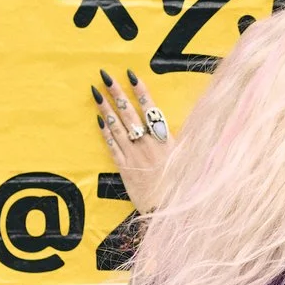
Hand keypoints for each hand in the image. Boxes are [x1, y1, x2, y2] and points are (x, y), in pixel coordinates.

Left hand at [94, 68, 170, 211]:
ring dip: (106, 108)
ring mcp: (134, 155)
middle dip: (116, 93)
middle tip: (105, 75)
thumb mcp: (188, 159)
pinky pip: (112, 147)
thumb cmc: (181, 185)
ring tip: (96, 92)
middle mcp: (148, 144)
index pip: (151, 108)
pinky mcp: (125, 169)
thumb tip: (184, 122)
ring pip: (117, 127)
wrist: (169, 210)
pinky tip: (98, 120)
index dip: (140, 91)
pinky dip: (105, 133)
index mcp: (165, 139)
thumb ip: (182, 140)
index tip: (131, 74)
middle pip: (129, 113)